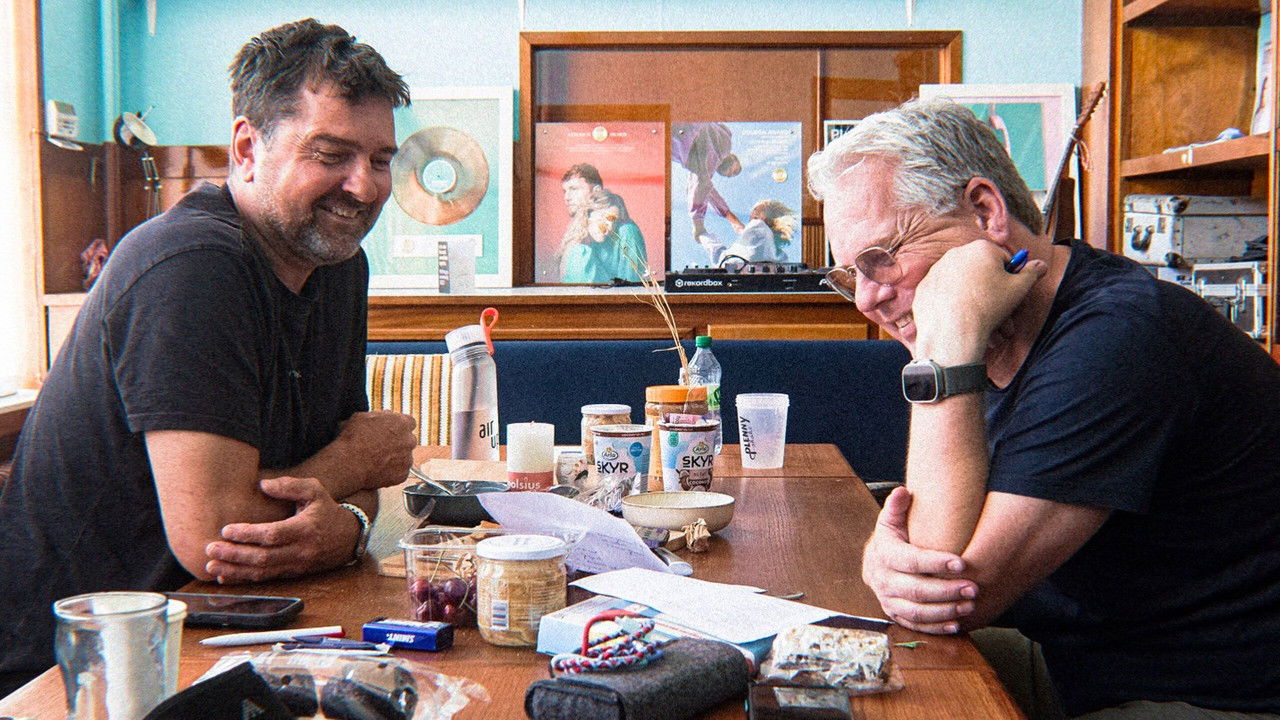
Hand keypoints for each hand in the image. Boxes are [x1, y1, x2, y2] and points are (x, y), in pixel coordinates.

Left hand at [204, 476, 358, 582]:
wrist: (347, 538)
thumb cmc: (326, 510)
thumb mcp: (315, 490)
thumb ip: (290, 485)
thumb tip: (263, 485)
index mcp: (305, 529)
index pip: (273, 534)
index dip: (248, 534)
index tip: (226, 530)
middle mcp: (300, 550)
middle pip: (263, 557)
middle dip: (234, 554)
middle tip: (210, 548)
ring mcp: (296, 565)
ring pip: (262, 572)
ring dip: (234, 570)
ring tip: (211, 565)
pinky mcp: (292, 573)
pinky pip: (265, 578)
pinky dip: (244, 579)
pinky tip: (225, 576)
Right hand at [337, 411, 415, 489]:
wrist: (348, 465)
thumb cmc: (353, 440)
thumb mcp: (362, 417)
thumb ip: (379, 415)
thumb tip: (385, 416)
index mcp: (401, 423)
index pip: (409, 423)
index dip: (398, 427)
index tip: (390, 431)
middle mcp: (409, 440)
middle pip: (408, 440)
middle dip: (398, 442)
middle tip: (382, 446)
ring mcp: (407, 459)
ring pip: (405, 457)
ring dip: (395, 458)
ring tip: (377, 460)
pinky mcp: (403, 475)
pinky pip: (400, 472)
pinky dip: (392, 472)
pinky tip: (378, 470)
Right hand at [862, 486, 978, 633]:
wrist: (875, 562)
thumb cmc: (892, 538)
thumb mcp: (891, 520)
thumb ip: (897, 506)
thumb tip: (903, 491)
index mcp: (884, 555)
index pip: (911, 561)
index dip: (936, 563)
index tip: (961, 562)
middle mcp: (884, 581)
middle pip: (917, 590)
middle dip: (947, 591)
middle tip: (973, 587)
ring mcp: (888, 600)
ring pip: (917, 611)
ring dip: (945, 610)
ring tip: (969, 604)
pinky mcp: (896, 614)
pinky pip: (916, 625)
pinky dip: (936, 627)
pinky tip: (957, 624)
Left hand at [911, 240, 1046, 363]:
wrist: (953, 330)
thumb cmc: (988, 306)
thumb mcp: (1019, 289)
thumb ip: (1032, 273)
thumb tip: (1041, 264)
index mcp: (980, 248)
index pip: (1002, 259)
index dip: (1010, 278)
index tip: (1011, 293)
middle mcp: (955, 254)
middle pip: (980, 273)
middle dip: (992, 293)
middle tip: (1000, 313)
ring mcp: (936, 270)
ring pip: (962, 285)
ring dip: (974, 301)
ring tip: (983, 323)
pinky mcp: (924, 288)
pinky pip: (944, 295)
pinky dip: (952, 305)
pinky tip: (960, 321)